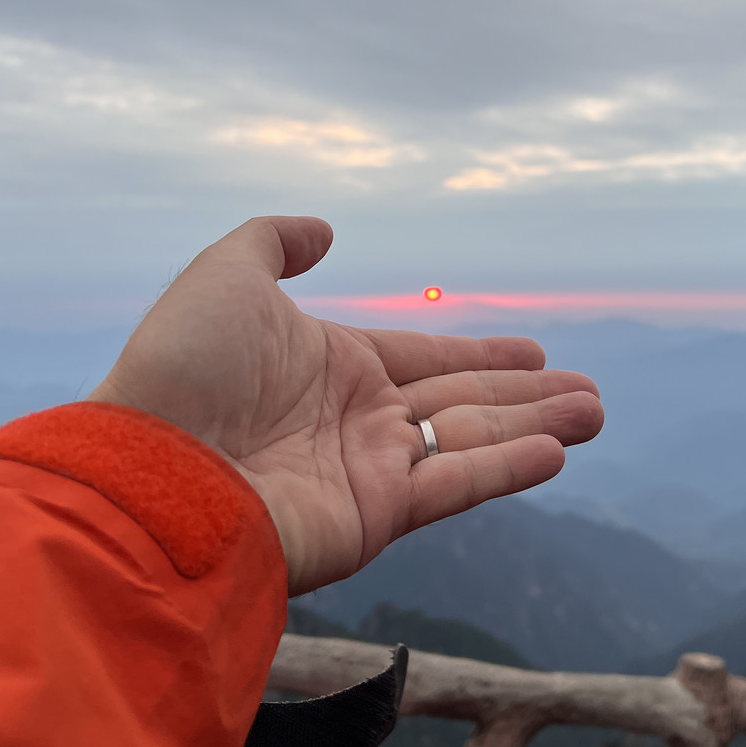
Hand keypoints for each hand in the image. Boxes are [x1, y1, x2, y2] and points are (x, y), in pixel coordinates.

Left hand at [90, 216, 602, 594]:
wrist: (150, 468)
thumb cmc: (183, 369)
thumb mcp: (225, 274)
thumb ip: (275, 241)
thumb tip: (324, 230)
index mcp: (333, 366)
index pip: (426, 359)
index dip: (480, 356)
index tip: (532, 352)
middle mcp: (358, 420)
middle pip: (462, 404)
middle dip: (527, 398)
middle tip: (588, 393)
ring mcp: (369, 471)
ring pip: (472, 443)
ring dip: (537, 428)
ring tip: (595, 413)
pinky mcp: (376, 516)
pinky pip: (454, 485)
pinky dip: (506, 470)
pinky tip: (555, 453)